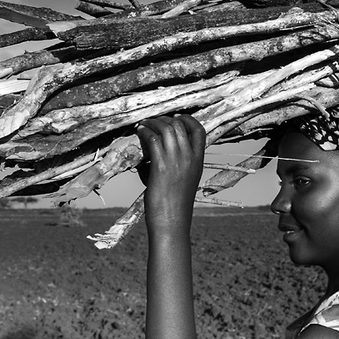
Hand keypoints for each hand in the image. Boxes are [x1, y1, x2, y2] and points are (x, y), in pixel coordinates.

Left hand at [136, 115, 205, 230]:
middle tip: (153, 121)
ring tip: (144, 124)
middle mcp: (190, 158)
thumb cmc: (175, 205)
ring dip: (153, 123)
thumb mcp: (184, 180)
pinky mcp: (161, 165)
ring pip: (166, 128)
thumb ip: (177, 164)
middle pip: (180, 125)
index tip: (175, 117)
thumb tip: (157, 153)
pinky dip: (145, 132)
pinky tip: (139, 132)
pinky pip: (152, 139)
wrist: (173, 221)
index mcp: (199, 161)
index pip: (199, 130)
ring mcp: (177, 160)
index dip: (188, 119)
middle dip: (165, 119)